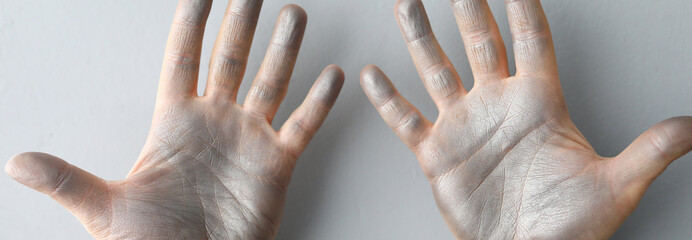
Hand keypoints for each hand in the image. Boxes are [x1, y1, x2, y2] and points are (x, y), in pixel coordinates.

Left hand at [5, 1, 343, 238]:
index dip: (190, 24)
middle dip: (241, 23)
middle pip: (230, 59)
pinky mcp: (277, 163)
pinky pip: (302, 125)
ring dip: (283, 49)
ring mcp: (249, 139)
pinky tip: (332, 76)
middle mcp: (215, 122)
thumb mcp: (104, 209)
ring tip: (294, 15)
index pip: (182, 59)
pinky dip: (318, 102)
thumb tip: (16, 162)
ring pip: (270, 82)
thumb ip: (67, 180)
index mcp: (175, 123)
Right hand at [360, 0, 691, 238]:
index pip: (532, 41)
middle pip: (481, 42)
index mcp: (539, 104)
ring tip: (407, 3)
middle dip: (469, 8)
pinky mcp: (436, 153)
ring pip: (436, 69)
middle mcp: (497, 106)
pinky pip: (406, 118)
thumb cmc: (569, 226)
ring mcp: (464, 126)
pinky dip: (387, 98)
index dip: (524, 8)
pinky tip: (372, 75)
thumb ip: (651, 150)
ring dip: (420, 37)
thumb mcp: (615, 185)